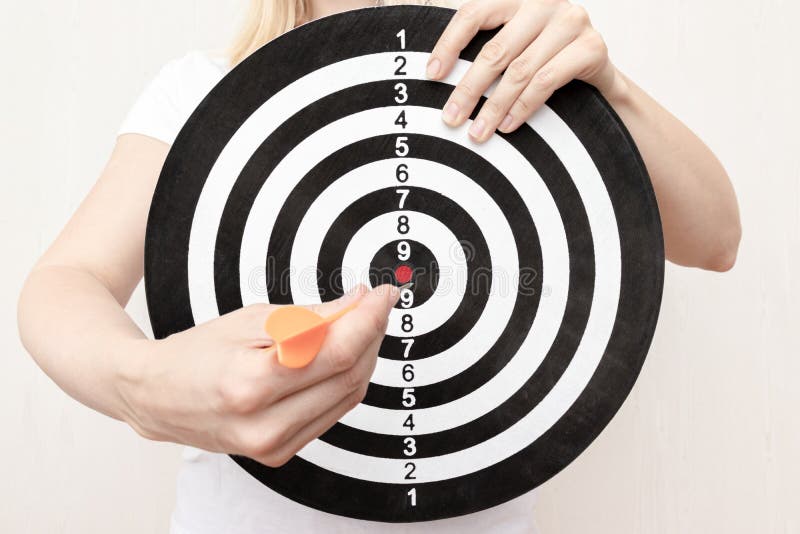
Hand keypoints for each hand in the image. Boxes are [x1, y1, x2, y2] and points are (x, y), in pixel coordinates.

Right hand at [117, 284, 398, 466]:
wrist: (157, 397)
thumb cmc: (198, 353)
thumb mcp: (251, 318)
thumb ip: (312, 315)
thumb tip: (359, 304)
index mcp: (251, 384)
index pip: (337, 352)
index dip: (370, 320)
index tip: (385, 295)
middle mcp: (264, 426)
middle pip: (349, 376)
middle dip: (371, 335)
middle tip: (375, 305)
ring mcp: (273, 446)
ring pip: (348, 397)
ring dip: (363, 357)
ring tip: (359, 326)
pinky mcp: (279, 454)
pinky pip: (332, 413)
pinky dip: (344, 380)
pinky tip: (340, 356)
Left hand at [426, 0, 624, 142]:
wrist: (601, 79)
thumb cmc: (548, 62)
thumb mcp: (515, 49)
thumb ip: (487, 53)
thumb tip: (437, 78)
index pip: (474, 13)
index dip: (449, 43)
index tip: (432, 74)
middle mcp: (545, 1)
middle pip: (495, 49)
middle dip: (469, 89)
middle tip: (451, 118)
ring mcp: (571, 21)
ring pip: (520, 70)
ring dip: (494, 106)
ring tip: (478, 131)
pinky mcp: (592, 46)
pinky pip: (547, 81)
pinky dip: (523, 107)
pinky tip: (506, 125)